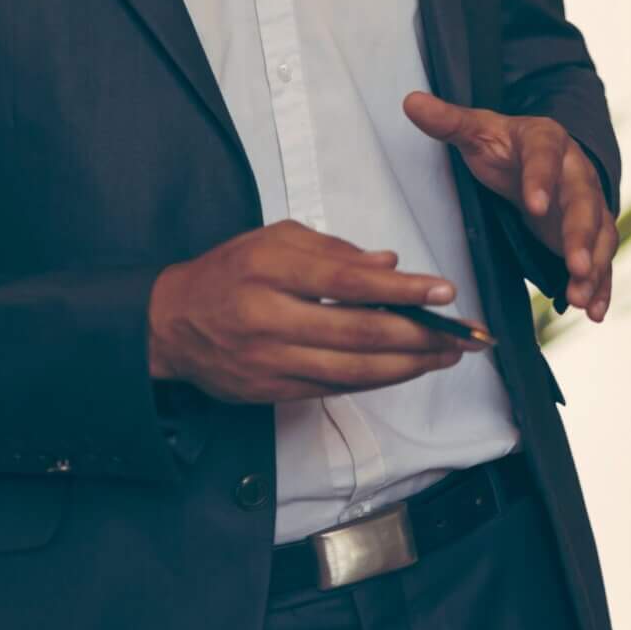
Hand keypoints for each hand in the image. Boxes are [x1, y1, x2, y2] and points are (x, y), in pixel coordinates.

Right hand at [147, 221, 478, 403]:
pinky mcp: (271, 389)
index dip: (402, 289)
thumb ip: (334, 250)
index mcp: (271, 271)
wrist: (169, 323)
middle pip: (358, 333)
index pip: (348, 281)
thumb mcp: (276, 240)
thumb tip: (389, 263)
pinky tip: (407, 370)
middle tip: (461, 334)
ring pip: (352, 369)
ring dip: (408, 366)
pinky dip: (377, 380)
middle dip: (419, 336)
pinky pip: (335, 387)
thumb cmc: (230, 271)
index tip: (443, 291)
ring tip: (447, 355)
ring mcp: (270, 361)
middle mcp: (270, 319)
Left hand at [404, 95, 615, 320]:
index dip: (542, 180)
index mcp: (547, 142)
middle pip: (585, 203)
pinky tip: (596, 311)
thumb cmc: (505, 145)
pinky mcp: (589, 233)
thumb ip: (449, 121)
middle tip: (575, 265)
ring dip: (594, 267)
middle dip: (582, 236)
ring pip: (599, 235)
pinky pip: (601, 258)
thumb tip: (411, 101)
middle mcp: (576, 172)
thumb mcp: (477, 131)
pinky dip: (603, 284)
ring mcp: (587, 205)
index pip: (546, 158)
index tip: (534, 206)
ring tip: (583, 299)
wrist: (542, 154)